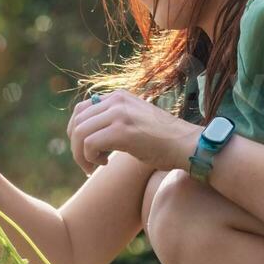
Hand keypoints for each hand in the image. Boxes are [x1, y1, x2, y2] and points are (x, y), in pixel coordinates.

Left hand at [67, 89, 201, 175]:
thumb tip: (87, 133)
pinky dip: (90, 158)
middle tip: (87, 163)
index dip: (76, 131)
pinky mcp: (122, 131)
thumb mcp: (135, 121)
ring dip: (81, 155)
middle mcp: (116, 101)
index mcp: (119, 97)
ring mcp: (119, 114)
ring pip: (80, 134)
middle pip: (77, 121)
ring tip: (93, 166)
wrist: (187, 146)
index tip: (84, 149)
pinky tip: (104, 164)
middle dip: (76, 146)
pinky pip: (89, 144)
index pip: (81, 109)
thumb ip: (114, 121)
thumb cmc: (163, 141)